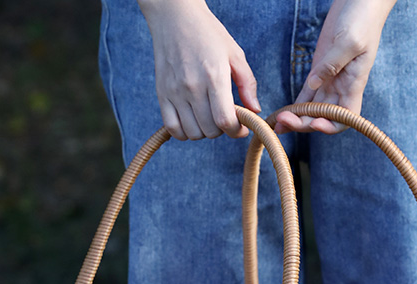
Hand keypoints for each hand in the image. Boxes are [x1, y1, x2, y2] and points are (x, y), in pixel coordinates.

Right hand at [138, 0, 260, 139]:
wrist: (175, 17)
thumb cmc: (208, 34)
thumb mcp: (235, 54)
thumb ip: (248, 84)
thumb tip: (255, 111)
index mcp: (214, 76)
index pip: (225, 120)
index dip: (237, 131)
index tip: (241, 128)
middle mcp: (193, 86)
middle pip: (210, 130)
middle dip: (222, 130)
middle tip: (224, 116)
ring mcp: (175, 92)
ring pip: (193, 133)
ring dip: (204, 131)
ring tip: (208, 117)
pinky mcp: (162, 94)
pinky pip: (172, 128)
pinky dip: (184, 133)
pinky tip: (192, 121)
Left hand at [275, 0, 396, 134]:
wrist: (361, 0)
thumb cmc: (363, 18)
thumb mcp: (350, 41)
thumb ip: (332, 64)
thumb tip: (314, 84)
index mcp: (354, 83)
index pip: (345, 118)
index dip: (330, 126)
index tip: (315, 122)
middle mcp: (342, 86)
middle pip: (323, 116)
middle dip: (304, 123)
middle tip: (284, 122)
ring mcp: (330, 79)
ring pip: (312, 108)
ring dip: (296, 118)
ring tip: (277, 124)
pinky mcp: (319, 69)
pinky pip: (306, 94)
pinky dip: (295, 105)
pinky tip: (282, 113)